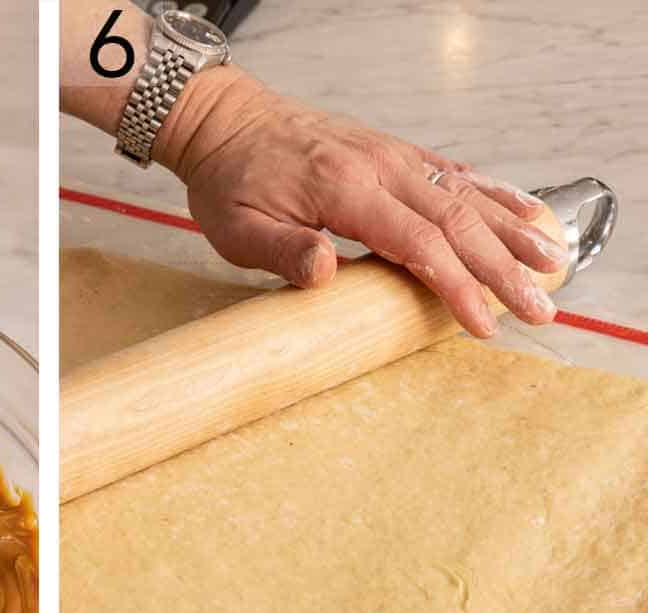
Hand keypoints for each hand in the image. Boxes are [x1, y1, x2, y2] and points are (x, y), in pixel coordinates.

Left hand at [156, 67, 567, 337]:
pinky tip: (522, 211)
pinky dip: (492, 193)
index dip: (457, 286)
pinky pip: (452, 172)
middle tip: (541, 309)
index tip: (485, 324)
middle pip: (458, 221)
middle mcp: (380, 167)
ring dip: (512, 230)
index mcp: (345, 190)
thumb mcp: (236, 228)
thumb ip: (283, 251)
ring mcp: (391, 155)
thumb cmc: (229, 181)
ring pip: (466, 194)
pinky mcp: (392, 151)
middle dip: (503, 269)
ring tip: (553, 262)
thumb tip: (326, 273)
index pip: (418, 243)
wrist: (226, 121)